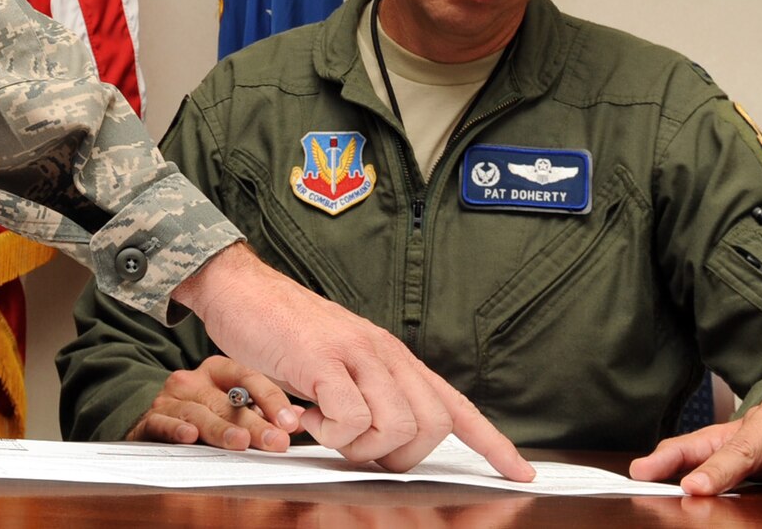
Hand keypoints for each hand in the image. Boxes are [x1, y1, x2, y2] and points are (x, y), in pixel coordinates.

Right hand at [126, 355, 302, 451]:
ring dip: (222, 429)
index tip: (290, 423)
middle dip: (255, 424)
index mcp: (217, 371)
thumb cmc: (200, 411)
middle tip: (276, 442)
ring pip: (200, 413)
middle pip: (228, 402)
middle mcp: (193, 380)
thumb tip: (298, 419)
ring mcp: (171, 399)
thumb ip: (262, 411)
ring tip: (241, 442)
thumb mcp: (231, 405)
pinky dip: (176, 429)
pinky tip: (189, 436)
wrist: (153, 419)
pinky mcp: (151, 419)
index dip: (271, 400)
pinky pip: (163, 422)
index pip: (248, 378)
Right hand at [173, 243, 533, 480]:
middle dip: (400, 455)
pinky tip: (307, 415)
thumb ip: (369, 394)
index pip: (456, 405)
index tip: (520, 473)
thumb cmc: (284, 333)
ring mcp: (356, 353)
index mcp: (394, 357)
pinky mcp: (322, 359)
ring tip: (325, 426)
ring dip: (358, 445)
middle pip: (433, 426)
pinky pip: (350, 417)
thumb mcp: (339, 364)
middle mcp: (385, 353)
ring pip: (396, 426)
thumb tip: (388, 443)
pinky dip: (330, 432)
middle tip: (356, 447)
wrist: (242, 289)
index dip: (492, 444)